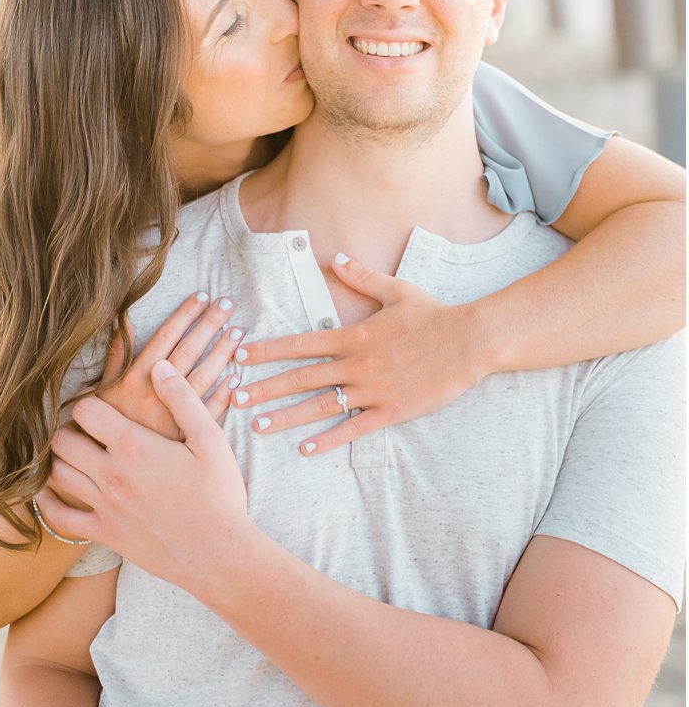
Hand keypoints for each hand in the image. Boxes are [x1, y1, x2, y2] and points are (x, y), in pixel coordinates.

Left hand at [41, 360, 250, 591]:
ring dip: (59, 460)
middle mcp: (110, 474)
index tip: (98, 407)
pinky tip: (48, 492)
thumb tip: (158, 366)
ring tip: (73, 454)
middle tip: (82, 430)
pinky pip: (60, 517)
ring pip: (57, 473)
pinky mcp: (104, 533)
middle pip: (62, 440)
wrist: (219, 556)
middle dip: (68, 429)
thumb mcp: (210, 440)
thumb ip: (182, 399)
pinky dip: (48, 503)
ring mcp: (104, 506)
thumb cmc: (219, 496)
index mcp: (133, 446)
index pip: (85, 410)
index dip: (88, 403)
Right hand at [95, 292, 241, 440]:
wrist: (110, 473)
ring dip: (222, 352)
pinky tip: (237, 377)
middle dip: (209, 324)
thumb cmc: (103, 431)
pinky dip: (226, 393)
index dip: (184, 315)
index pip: (165, 338)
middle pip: (188, 352)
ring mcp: (174, 417)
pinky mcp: (187, 438)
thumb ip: (115, 358)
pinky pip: (212, 412)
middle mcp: (157, 395)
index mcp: (135, 380)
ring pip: (204, 377)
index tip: (202, 296)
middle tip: (227, 303)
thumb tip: (123, 322)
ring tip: (237, 331)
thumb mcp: (102, 392)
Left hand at [232, 253, 483, 457]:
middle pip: (300, 378)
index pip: (299, 344)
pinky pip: (354, 429)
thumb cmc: (434, 314)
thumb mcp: (395, 289)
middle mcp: (356, 364)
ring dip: (286, 417)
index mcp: (353, 335)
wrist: (472, 341)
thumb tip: (334, 257)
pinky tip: (305, 449)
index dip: (267, 352)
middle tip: (233, 398)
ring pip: (320, 406)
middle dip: (264, 389)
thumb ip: (360, 276)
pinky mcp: (392, 411)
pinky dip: (328, 440)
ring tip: (257, 426)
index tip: (241, 358)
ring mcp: (373, 390)